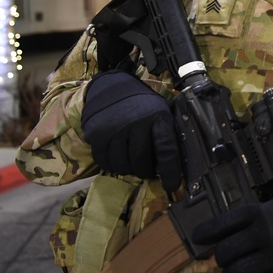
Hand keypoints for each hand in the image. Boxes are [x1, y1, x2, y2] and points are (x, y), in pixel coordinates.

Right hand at [80, 70, 181, 191]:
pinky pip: (105, 163)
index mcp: (158, 117)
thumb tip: (175, 166)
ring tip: (133, 161)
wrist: (111, 86)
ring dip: (129, 169)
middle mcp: (136, 123)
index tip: (172, 186)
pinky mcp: (96, 135)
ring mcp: (114, 129)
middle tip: (148, 168)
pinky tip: (118, 156)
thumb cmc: (142, 104)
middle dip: (146, 171)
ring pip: (123, 166)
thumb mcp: (161, 113)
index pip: (166, 148)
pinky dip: (113, 165)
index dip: (170, 171)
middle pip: (141, 162)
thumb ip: (166, 135)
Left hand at [193, 190, 272, 272]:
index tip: (198, 238)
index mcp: (258, 214)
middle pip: (224, 253)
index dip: (205, 232)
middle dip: (222, 258)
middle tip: (228, 258)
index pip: (221, 224)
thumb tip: (209, 242)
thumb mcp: (268, 211)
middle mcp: (264, 234)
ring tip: (239, 272)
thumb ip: (241, 223)